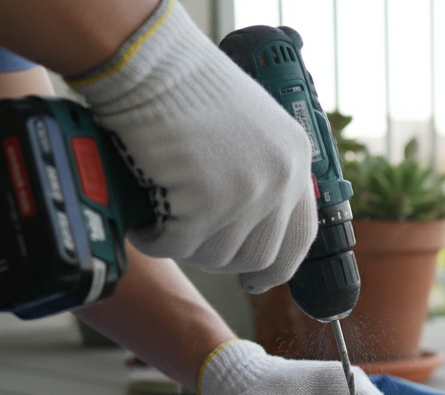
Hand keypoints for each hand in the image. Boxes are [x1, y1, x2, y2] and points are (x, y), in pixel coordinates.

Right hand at [69, 0, 315, 287]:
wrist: (154, 65)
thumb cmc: (188, 87)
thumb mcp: (252, 127)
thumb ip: (263, 170)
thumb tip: (254, 222)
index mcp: (296, 161)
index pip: (301, 236)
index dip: (278, 265)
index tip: (258, 278)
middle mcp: (280, 180)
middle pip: (257, 255)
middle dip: (220, 257)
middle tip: (190, 241)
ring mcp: (247, 194)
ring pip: (216, 255)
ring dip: (185, 245)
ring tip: (162, 217)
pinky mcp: (207, 203)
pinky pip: (177, 244)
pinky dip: (155, 238)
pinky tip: (144, 221)